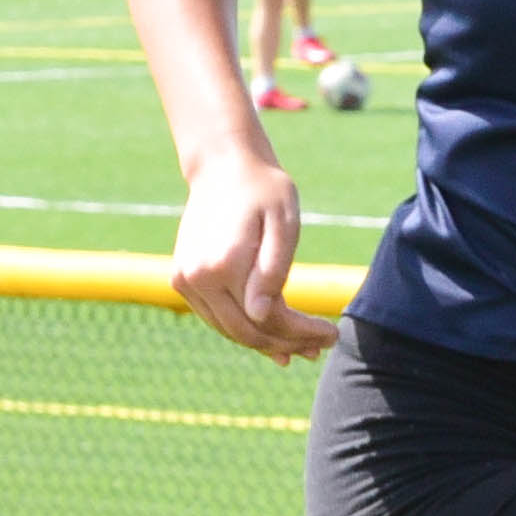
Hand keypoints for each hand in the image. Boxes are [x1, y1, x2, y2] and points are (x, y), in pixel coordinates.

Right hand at [171, 150, 333, 361]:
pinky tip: (271, 335)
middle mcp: (197, 277)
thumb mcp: (284, 222)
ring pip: (230, 330)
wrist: (223, 167)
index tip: (333, 333)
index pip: (267, 319)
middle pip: (247, 331)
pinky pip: (217, 317)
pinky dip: (244, 329)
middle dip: (287, 344)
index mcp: (224, 263)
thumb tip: (259, 315)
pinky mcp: (182, 279)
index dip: (302, 333)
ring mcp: (185, 280)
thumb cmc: (264, 190)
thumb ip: (273, 269)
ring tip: (301, 347)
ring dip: (267, 343)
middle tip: (319, 347)